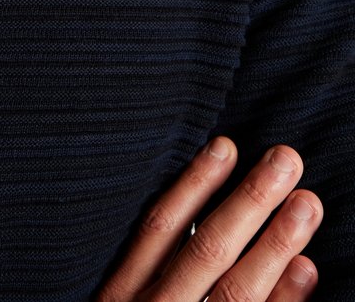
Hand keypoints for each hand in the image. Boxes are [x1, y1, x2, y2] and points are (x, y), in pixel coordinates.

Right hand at [95, 137, 321, 301]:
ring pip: (235, 293)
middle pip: (206, 252)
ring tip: (307, 204)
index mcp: (123, 295)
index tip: (227, 146)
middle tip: (285, 159)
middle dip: (249, 202)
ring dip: (274, 245)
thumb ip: (155, 263)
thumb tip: (201, 211)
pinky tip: (308, 272)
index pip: (160, 229)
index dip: (194, 185)